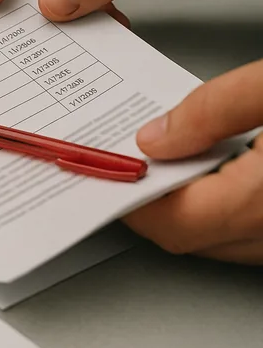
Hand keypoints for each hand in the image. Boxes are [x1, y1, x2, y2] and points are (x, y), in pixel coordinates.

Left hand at [121, 60, 262, 263]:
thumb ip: (212, 110)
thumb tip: (154, 138)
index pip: (172, 223)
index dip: (128, 200)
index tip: (102, 173)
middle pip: (191, 234)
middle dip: (151, 199)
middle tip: (126, 162)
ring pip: (218, 236)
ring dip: (186, 202)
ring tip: (167, 158)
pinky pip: (246, 229)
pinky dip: (220, 203)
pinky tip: (214, 166)